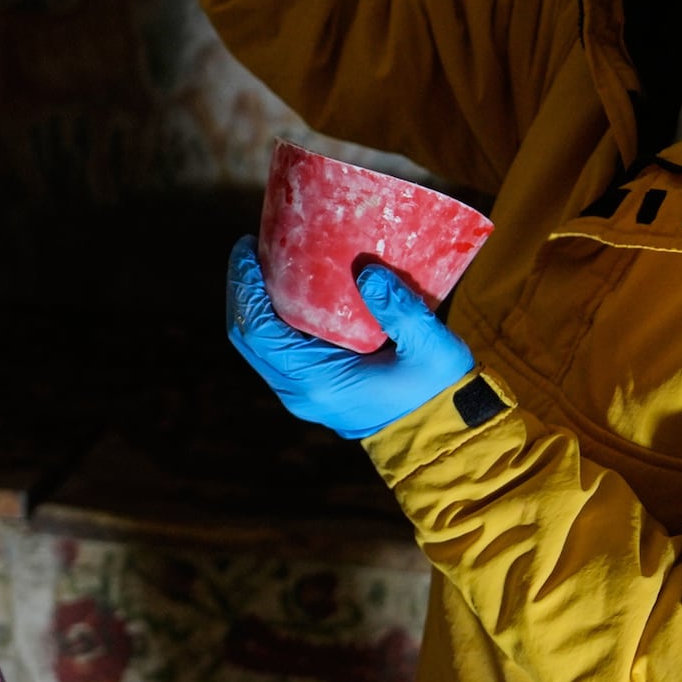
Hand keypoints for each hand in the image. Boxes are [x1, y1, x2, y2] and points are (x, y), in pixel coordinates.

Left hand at [226, 237, 476, 441]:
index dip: (245, 286)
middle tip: (252, 247)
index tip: (247, 245)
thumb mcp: (431, 347)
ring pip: (258, 346)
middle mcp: (298, 392)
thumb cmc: (437, 391)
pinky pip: (275, 353)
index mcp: (316, 381)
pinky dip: (272, 321)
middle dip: (243, 290)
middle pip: (247, 336)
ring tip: (267, 263)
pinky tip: (289, 292)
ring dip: (255, 305)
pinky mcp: (311, 391)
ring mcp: (301, 395)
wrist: (438, 436)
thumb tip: (369, 272)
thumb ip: (403, 310)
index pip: (257, 331)